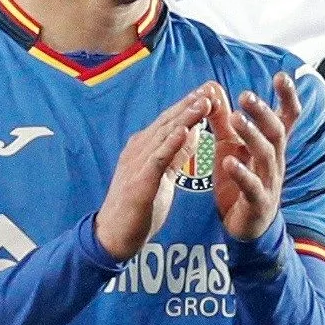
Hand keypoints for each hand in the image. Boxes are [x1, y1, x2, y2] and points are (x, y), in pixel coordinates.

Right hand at [97, 88, 216, 258]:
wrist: (113, 236)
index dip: (189, 105)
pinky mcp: (140, 182)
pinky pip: (158, 159)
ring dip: (185, 118)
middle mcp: (139, 150)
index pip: (170, 121)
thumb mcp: (163, 176)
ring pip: (164, 135)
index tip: (209, 90)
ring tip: (203, 102)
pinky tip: (185, 131)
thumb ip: (176, 154)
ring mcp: (137, 165)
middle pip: (168, 122)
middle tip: (210, 88)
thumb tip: (193, 131)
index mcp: (145, 148)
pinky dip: (171, 144)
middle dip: (190, 104)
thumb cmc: (138, 206)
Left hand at [211, 74, 301, 243]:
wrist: (245, 227)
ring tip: (236, 119)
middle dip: (263, 112)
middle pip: (276, 132)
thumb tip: (213, 89)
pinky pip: (253, 187)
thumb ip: (222, 120)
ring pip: (266, 155)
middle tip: (246, 96)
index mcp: (271, 145)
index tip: (282, 76)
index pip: (286, 117)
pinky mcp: (258, 203)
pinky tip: (230, 162)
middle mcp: (275, 161)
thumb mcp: (229, 146)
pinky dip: (242, 173)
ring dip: (251, 136)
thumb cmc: (239, 183)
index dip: (287, 97)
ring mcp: (269, 182)